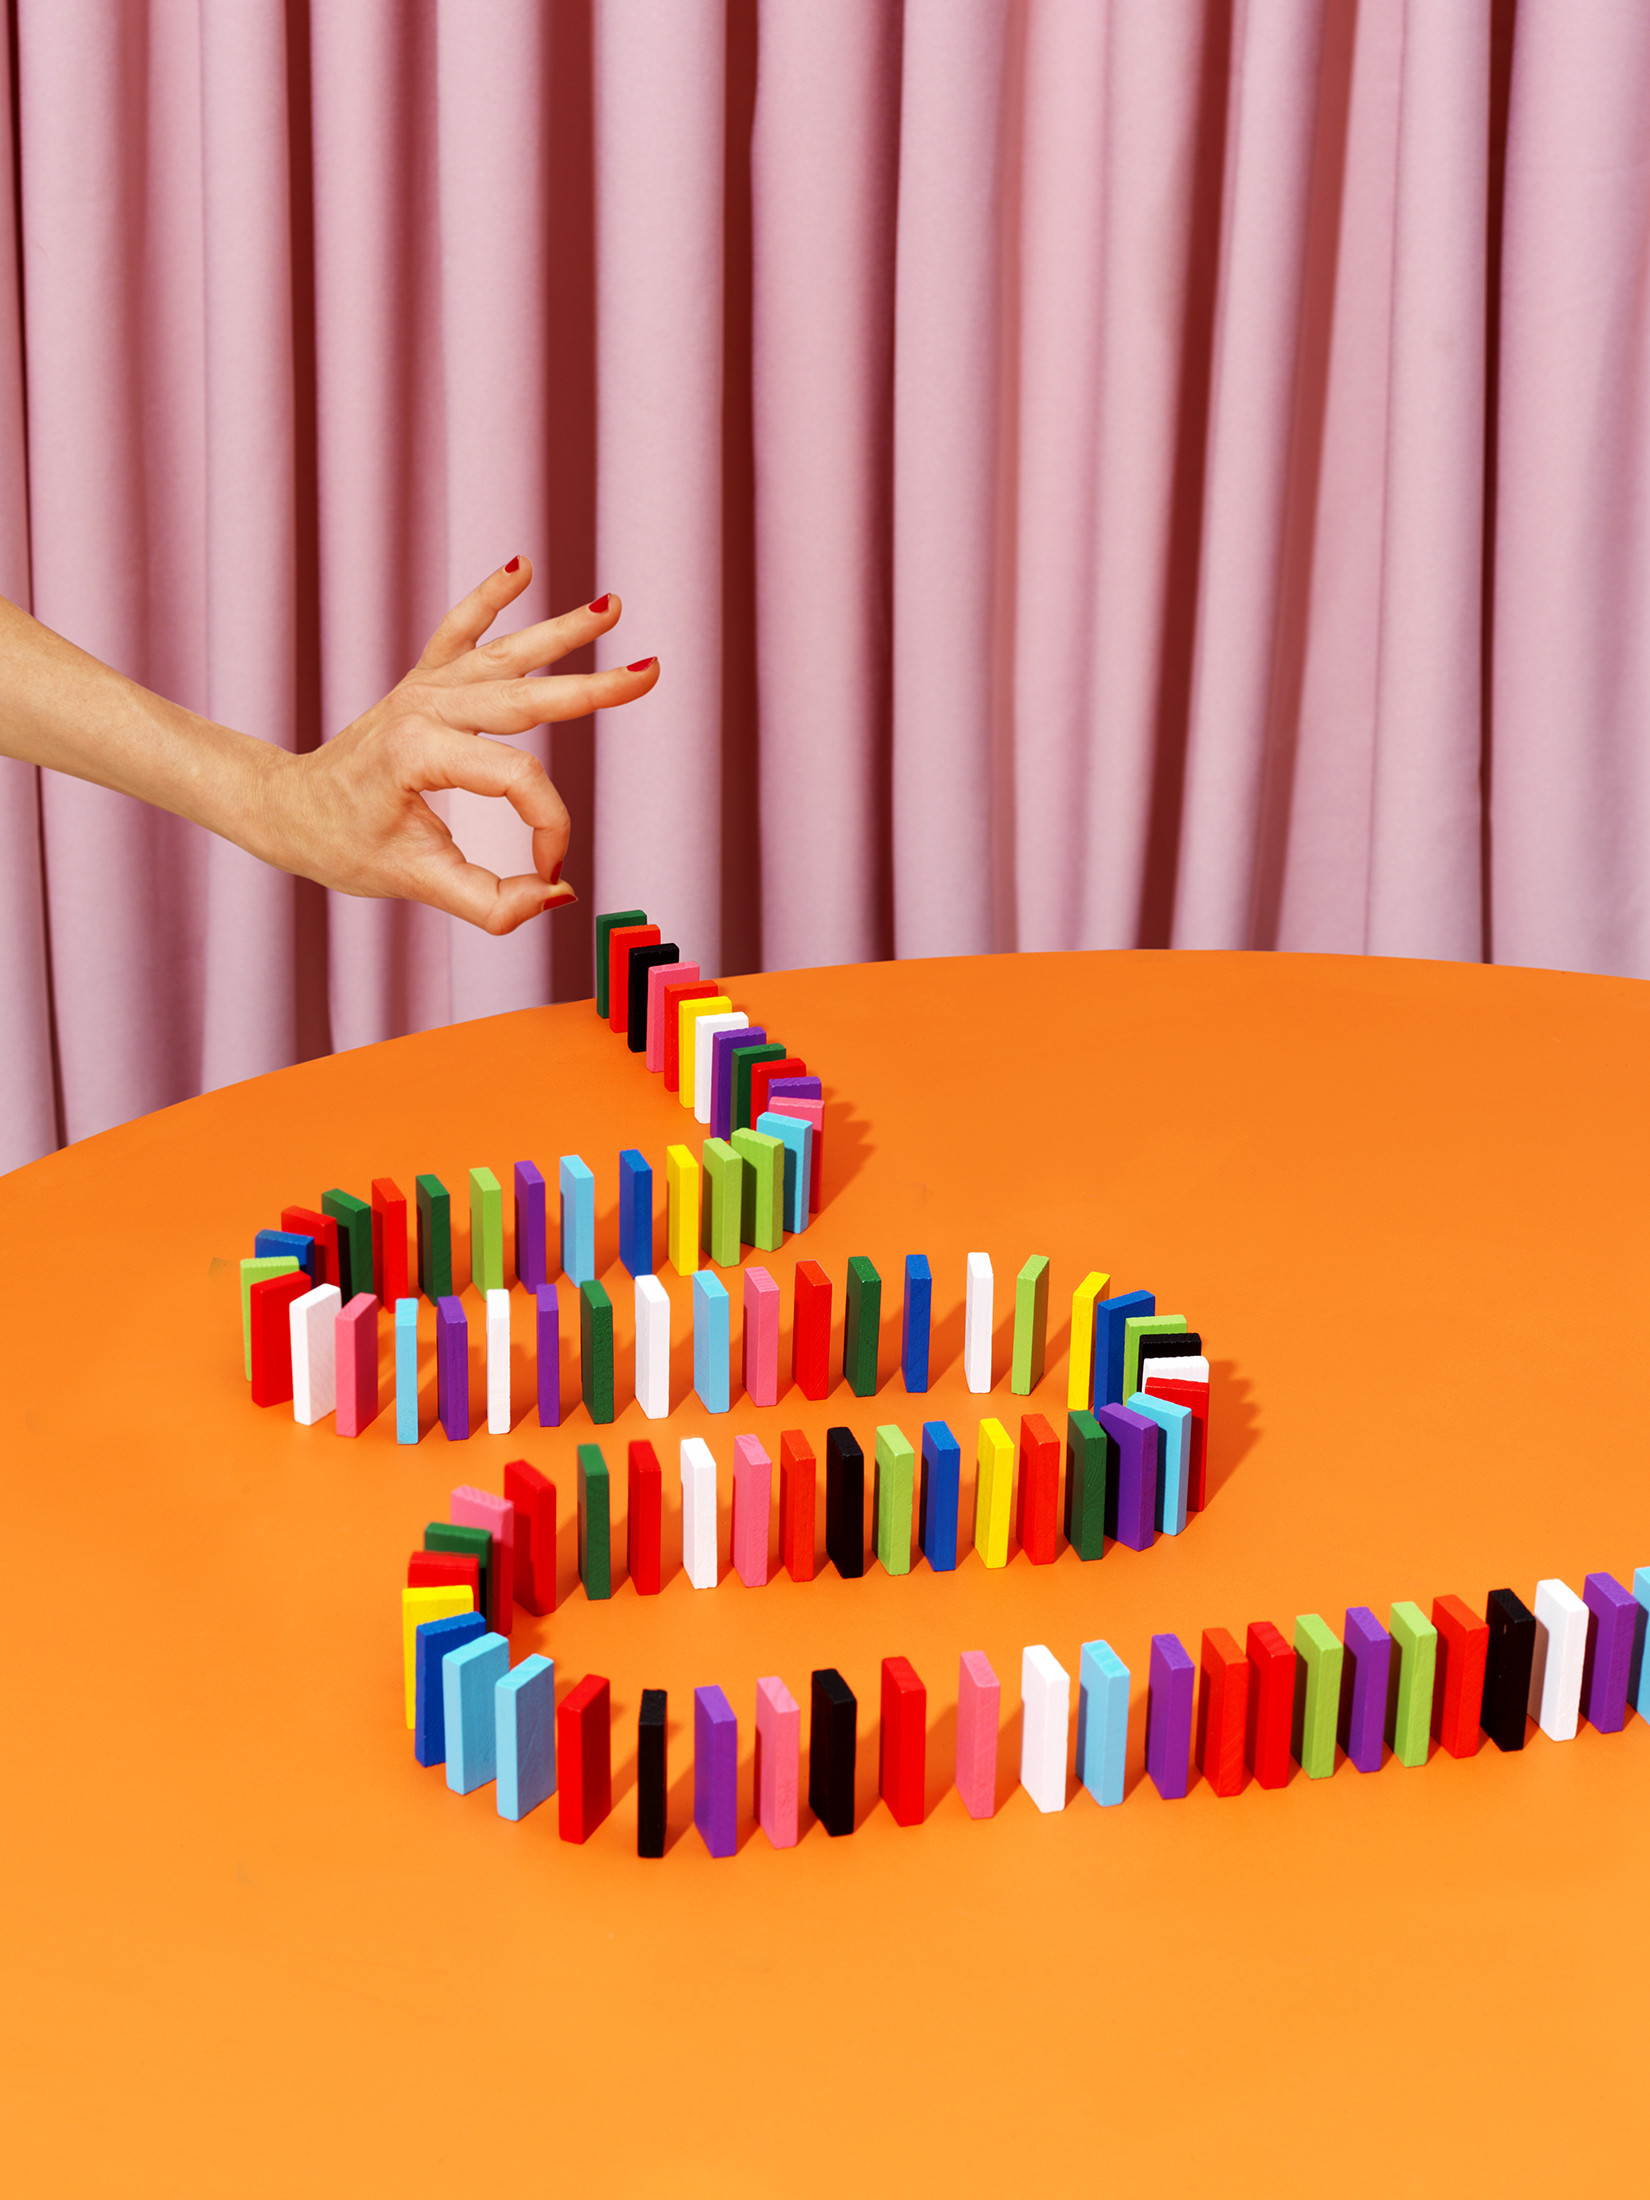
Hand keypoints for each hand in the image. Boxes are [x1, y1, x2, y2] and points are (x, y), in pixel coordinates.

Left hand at [259, 559, 656, 933]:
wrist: (289, 809)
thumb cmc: (343, 845)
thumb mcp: (414, 883)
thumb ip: (488, 902)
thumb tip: (554, 895)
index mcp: (420, 751)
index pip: (518, 779)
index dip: (547, 829)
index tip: (548, 871)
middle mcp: (425, 707)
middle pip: (527, 697)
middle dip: (594, 688)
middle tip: (650, 674)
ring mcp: (425, 689)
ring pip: (506, 655)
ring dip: (561, 631)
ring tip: (612, 606)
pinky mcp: (423, 682)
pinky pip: (460, 631)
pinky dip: (489, 598)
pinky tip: (521, 566)